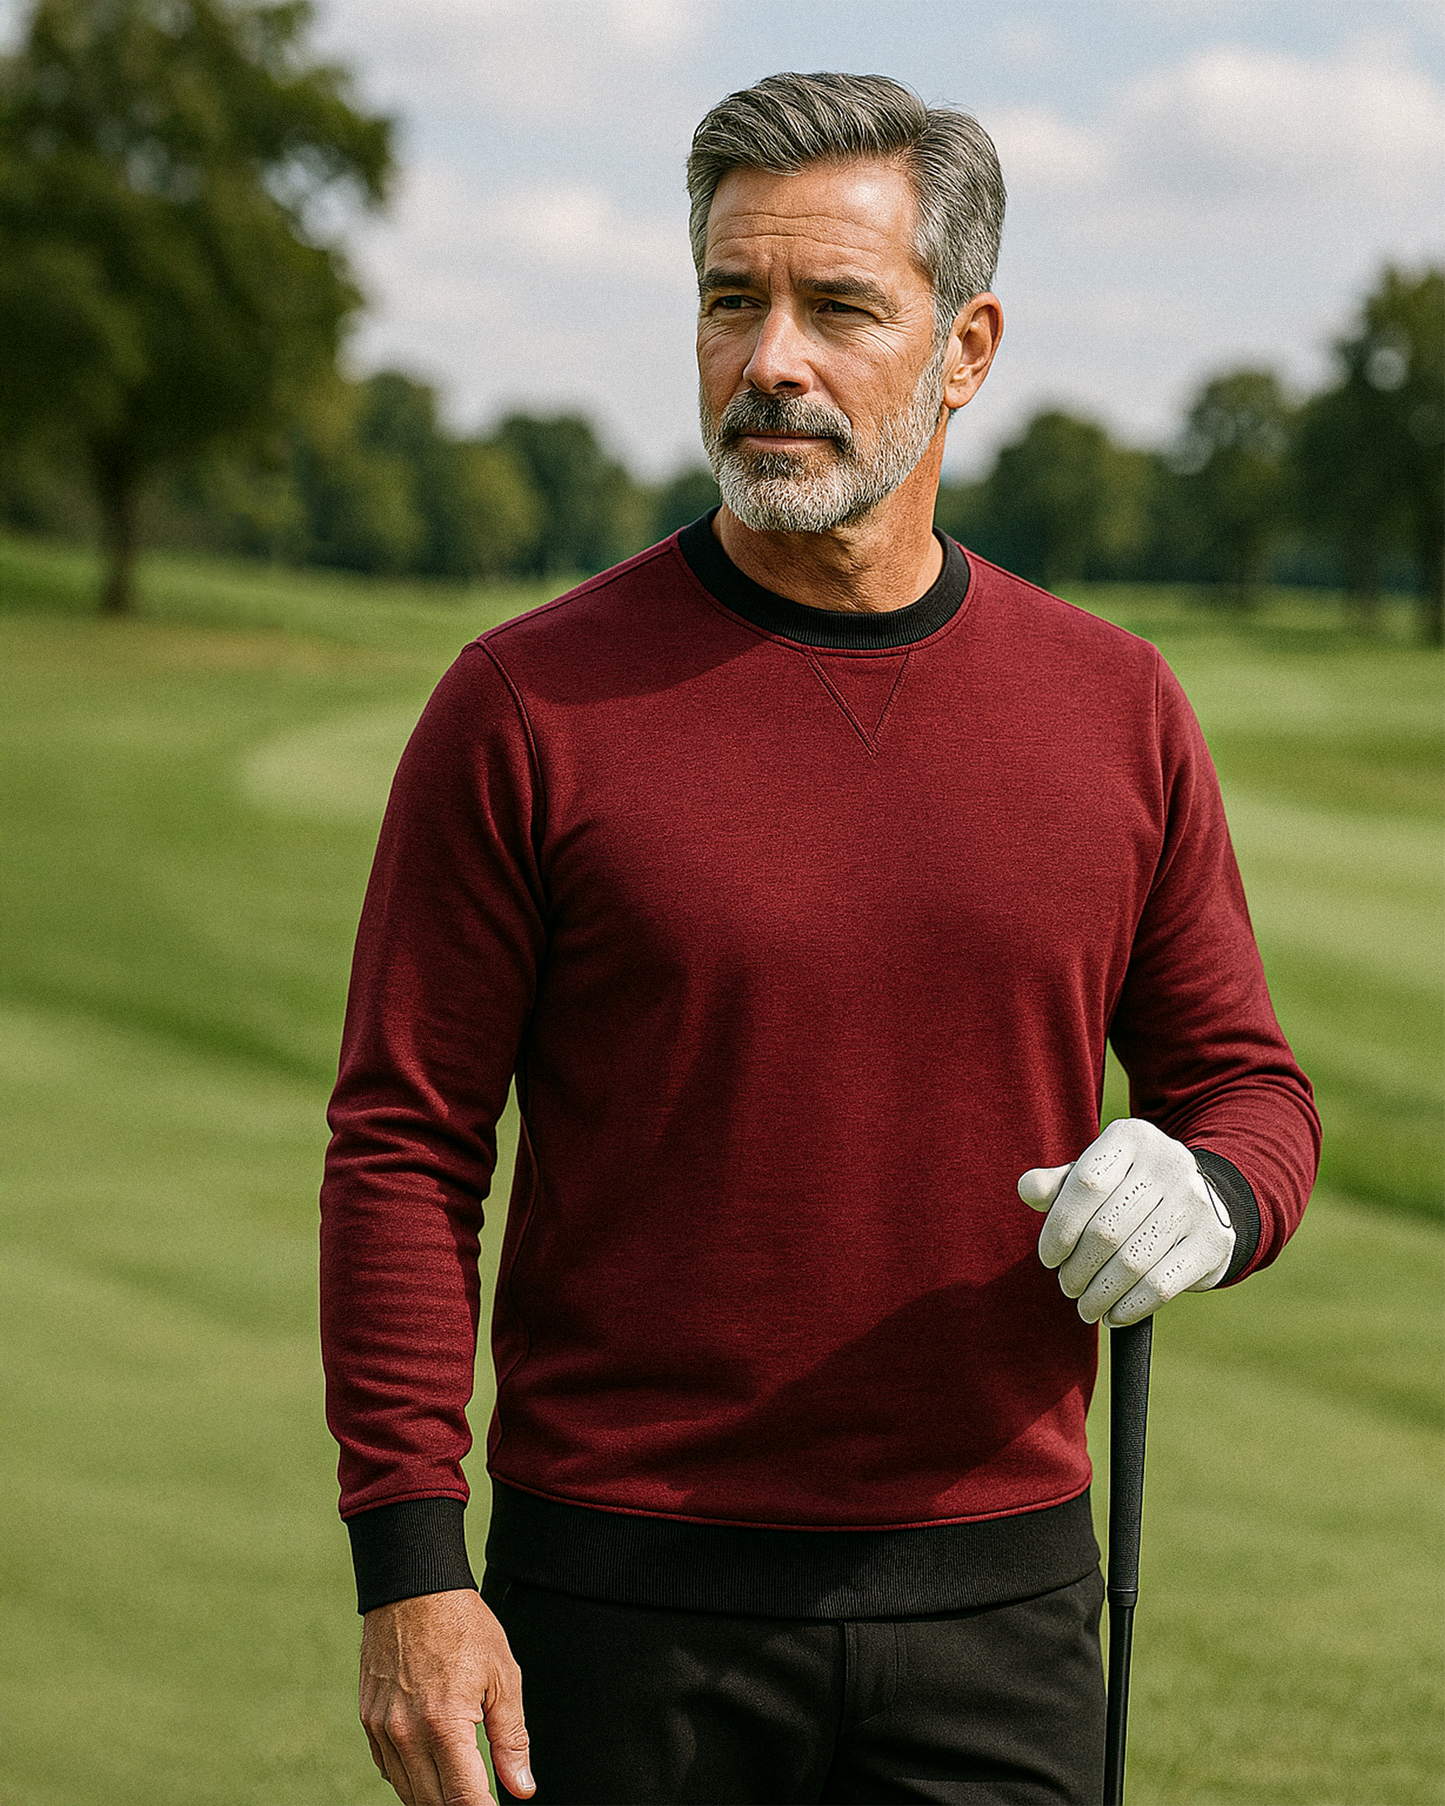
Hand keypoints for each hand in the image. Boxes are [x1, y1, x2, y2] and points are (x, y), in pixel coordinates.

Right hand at [359, 1588, 534, 1804]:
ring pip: (408, 1793)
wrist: (413, 1588)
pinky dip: (412, 1778)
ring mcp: (382, 1730)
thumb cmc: (463, 1626)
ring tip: (463, 1784)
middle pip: (434, 1803)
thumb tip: (521, 1787)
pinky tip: (433, 1765)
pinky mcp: (369, 1721)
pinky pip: (390, 1770)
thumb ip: (511, 1738)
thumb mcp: (503, 1677)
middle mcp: (406, 1735)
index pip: (463, 1800)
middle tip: (483, 1796)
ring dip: (436, 1797)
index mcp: (444, 1725)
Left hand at [1018, 1118, 1234, 1326]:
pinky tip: (1114, 1314)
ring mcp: (1196, 1202)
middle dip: (1078, 1268)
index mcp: (1132, 1137)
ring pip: (1132, 1262)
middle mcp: (1169, 1162)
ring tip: (1086, 1306)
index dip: (1060, 1227)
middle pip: (1106, 1229)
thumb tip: (1028, 1189)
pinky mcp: (1213, 1242)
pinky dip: (1131, 1307)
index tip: (1048, 1258)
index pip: (1086, 1184)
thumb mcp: (1094, 1175)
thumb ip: (1058, 1184)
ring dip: (1100, 1294)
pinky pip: (1161, 1285)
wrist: (1200, 1201)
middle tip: (1067, 1287)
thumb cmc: (1128, 1190)